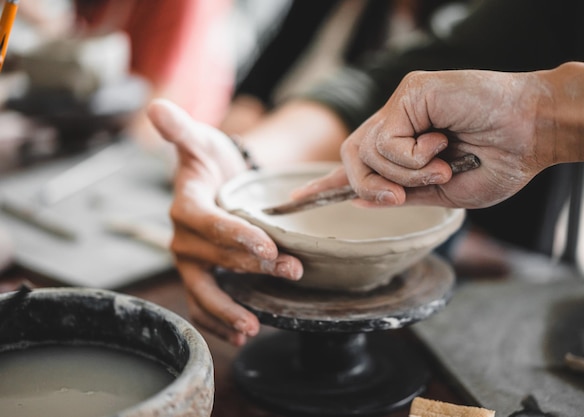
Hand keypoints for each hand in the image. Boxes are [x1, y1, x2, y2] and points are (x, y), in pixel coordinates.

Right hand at [147, 99, 302, 345]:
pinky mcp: (201, 275)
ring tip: (252, 326)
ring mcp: (191, 260)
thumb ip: (182, 129)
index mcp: (184, 203)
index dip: (234, 235)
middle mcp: (183, 236)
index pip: (205, 222)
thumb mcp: (202, 140)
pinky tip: (240, 333)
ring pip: (204, 289)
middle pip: (215, 257)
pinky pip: (203, 303)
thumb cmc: (212, 160)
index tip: (268, 246)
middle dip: (252, 268)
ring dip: (228, 308)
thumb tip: (156, 108)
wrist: (218, 180)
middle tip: (291, 272)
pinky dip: (217, 321)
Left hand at [295, 69, 547, 208]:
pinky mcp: (409, 92)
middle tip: (400, 199)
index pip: (356, 165)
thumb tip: (358, 199)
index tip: (297, 199)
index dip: (326, 184)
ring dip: (403, 175)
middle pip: (351, 158)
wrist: (538, 133)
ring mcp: (401, 105)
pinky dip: (412, 158)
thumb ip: (405, 195)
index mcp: (405, 147)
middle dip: (369, 188)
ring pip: (365, 152)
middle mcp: (397, 122)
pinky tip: (442, 143)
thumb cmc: (502, 161)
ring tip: (441, 165)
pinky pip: (385, 140)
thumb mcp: (449, 194)